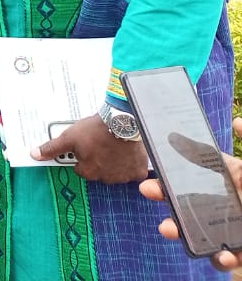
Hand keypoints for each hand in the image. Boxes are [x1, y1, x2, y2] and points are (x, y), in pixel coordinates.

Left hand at [31, 114, 147, 182]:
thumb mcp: (69, 137)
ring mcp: (124, 176)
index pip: (81, 169)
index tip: (87, 147)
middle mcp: (106, 178)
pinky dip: (130, 164)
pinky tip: (125, 152)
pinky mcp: (138, 172)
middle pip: (99, 172)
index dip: (83, 157)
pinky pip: (133, 172)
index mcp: (89, 172)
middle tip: (100, 145)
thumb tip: (34, 155)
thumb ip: (52, 148)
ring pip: (116, 173)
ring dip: (114, 163)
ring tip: (112, 146)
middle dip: (98, 161)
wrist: (122, 121)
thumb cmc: (95, 129)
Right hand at [139, 118, 241, 270]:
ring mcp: (229, 228)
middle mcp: (224, 204)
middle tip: (147, 191)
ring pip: (198, 233)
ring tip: (169, 229)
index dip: (168, 176)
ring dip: (179, 231)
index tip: (149, 176)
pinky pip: (223, 258)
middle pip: (186, 202)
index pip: (192, 175)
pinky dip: (220, 259)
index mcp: (229, 180)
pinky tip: (224, 255)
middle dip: (164, 199)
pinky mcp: (238, 250)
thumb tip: (239, 119)